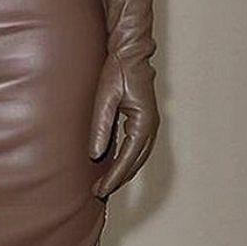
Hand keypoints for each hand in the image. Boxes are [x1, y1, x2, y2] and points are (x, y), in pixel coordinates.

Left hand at [88, 52, 158, 198]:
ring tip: (105, 184)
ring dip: (123, 172)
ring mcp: (149, 124)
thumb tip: (95, 154)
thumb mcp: (105, 98)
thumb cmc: (118, 71)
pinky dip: (126, 161)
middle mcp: (150, 127)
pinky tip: (113, 165)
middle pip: (135, 162)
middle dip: (118, 179)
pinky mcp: (143, 121)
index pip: (128, 158)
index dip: (114, 176)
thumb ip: (101, 127)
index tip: (101, 189)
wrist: (131, 53)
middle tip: (99, 192)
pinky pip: (136, 148)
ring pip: (138, 157)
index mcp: (143, 123)